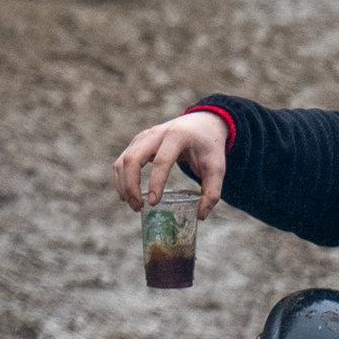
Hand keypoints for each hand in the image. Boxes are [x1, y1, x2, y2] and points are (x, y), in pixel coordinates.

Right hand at [115, 111, 229, 216]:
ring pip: (124, 160)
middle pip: (133, 159)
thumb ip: (212, 191)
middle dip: (131, 186)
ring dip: (123, 185)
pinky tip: (128, 194)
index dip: (155, 183)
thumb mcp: (217, 167)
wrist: (202, 123)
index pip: (162, 160)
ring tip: (135, 205)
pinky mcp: (138, 141)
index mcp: (178, 136)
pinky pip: (123, 160)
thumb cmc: (209, 147)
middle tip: (138, 207)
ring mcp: (145, 136)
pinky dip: (122, 178)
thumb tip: (200, 216)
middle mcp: (157, 133)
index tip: (153, 203)